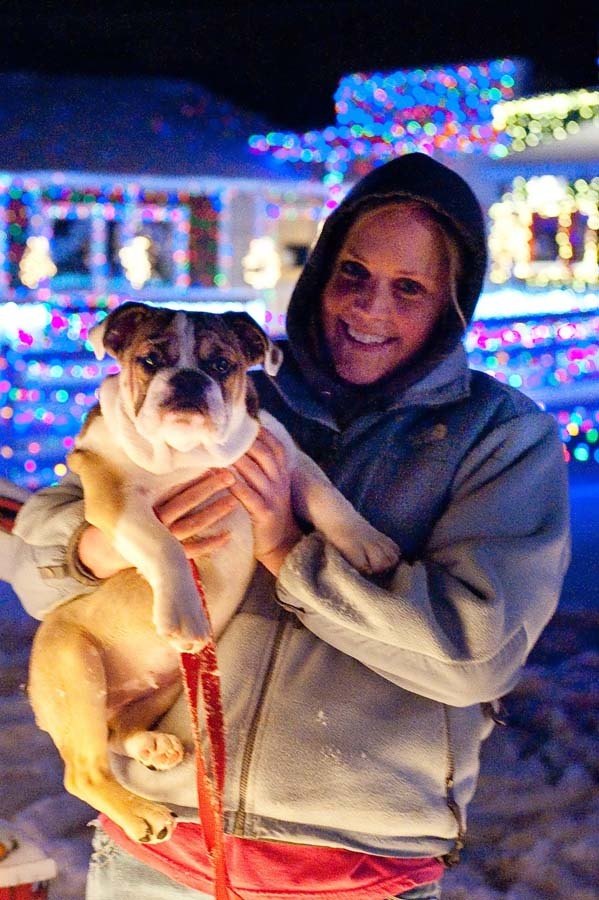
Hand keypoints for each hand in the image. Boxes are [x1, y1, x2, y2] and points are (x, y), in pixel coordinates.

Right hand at [78, 469, 237, 578]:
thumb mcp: (132, 496)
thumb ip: (149, 477)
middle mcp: (152, 520)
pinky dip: (210, 545)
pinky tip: (227, 535)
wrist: (106, 551)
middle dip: (209, 487)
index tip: (215, 465)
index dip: (196, 476)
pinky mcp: (166, 558)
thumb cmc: (124, 517)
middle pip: (186, 501)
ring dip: (214, 512)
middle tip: (230, 476)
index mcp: (144, 503)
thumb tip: (170, 453)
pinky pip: (191, 552)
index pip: (175, 486)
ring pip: (191, 525)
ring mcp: (160, 540)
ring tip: (233, 500)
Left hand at [229, 427, 301, 575]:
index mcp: (282, 474)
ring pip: (255, 471)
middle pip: (265, 454)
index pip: (276, 447)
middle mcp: (280, 482)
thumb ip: (262, 468)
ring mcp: (274, 497)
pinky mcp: (264, 513)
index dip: (262, 433)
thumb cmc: (270, 512)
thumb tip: (242, 446)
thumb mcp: (273, 487)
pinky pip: (247, 494)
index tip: (243, 421)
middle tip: (224, 431)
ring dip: (235, 458)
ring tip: (216, 448)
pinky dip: (232, 482)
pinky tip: (217, 475)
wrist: (281, 544)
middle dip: (246, 441)